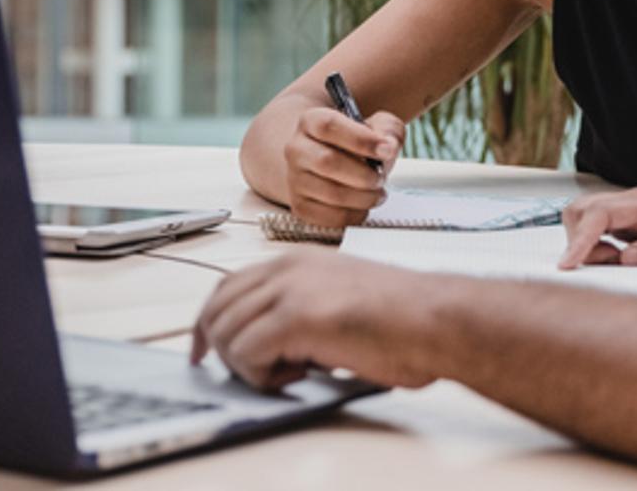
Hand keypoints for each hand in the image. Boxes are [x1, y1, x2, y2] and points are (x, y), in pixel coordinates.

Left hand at [191, 255, 440, 391]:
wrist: (433, 319)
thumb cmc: (399, 319)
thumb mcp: (336, 299)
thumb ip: (297, 309)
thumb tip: (263, 345)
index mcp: (296, 260)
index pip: (227, 286)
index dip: (208, 322)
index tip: (202, 351)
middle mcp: (286, 268)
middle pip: (216, 309)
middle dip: (221, 350)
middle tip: (251, 375)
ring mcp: (290, 289)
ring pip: (226, 334)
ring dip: (249, 367)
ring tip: (292, 373)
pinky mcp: (297, 317)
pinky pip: (247, 354)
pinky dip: (262, 377)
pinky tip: (299, 375)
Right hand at [281, 105, 405, 228]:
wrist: (335, 162)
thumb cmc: (357, 143)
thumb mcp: (376, 125)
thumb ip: (387, 129)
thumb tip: (388, 146)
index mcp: (311, 121)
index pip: (329, 126)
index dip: (360, 139)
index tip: (386, 150)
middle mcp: (297, 149)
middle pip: (327, 162)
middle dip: (363, 174)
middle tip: (381, 177)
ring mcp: (295, 179)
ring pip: (330, 193)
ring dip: (363, 197)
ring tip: (377, 193)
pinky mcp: (300, 206)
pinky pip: (328, 217)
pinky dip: (353, 214)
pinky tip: (363, 205)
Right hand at [557, 188, 636, 267]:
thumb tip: (626, 258)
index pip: (601, 213)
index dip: (581, 239)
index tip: (568, 264)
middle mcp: (632, 201)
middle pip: (581, 211)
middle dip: (580, 242)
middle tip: (609, 263)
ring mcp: (625, 209)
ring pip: (581, 219)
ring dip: (586, 246)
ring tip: (614, 262)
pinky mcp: (623, 220)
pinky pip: (592, 228)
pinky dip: (593, 247)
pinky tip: (615, 259)